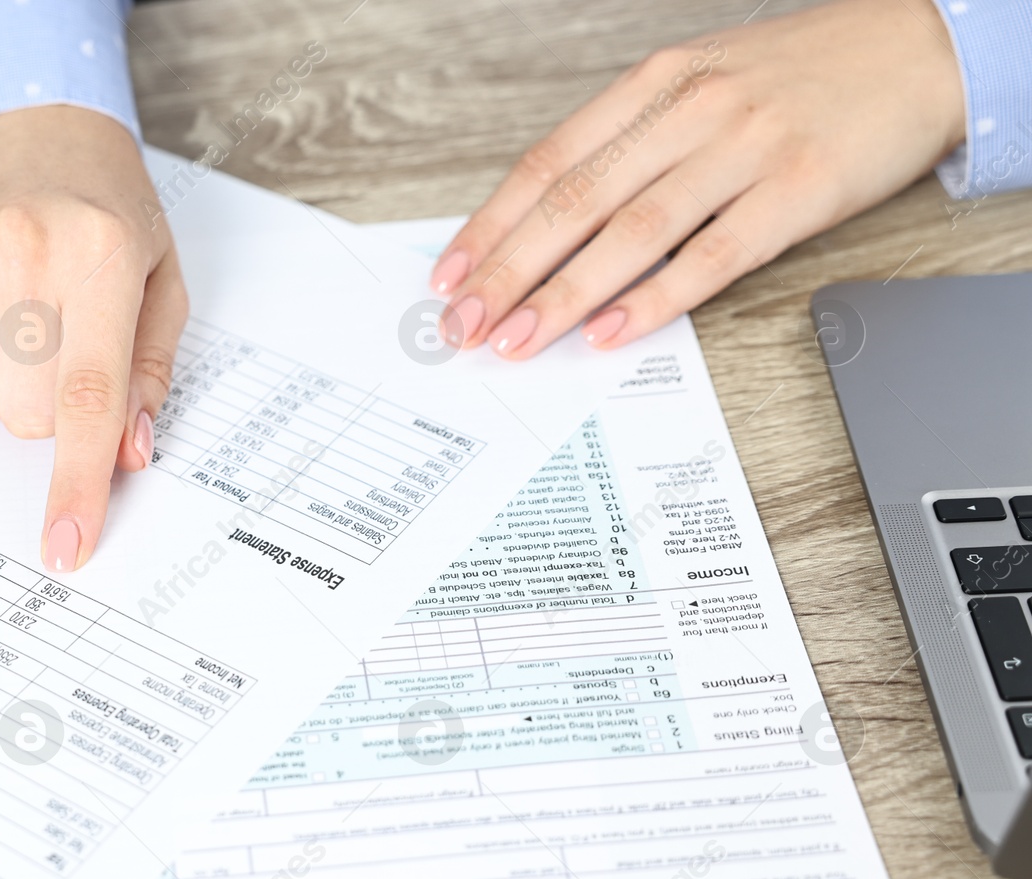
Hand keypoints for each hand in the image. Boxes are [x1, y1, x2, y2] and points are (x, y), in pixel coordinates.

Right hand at [0, 105, 184, 570]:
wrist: (35, 128)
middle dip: (49, 410)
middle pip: (25, 414)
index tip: (66, 545)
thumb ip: (151, 374)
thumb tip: (129, 455)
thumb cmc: (107, 214)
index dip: (76, 482)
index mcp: (103, 255)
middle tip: (61, 349)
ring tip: (20, 324)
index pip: (86, 397)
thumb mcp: (160, 283)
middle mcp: (25, 246)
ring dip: (1, 389)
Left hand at [431, 0, 965, 357]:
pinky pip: (711, 256)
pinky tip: (610, 332)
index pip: (550, 162)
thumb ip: (633, 145)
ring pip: (631, 233)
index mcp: (655, 81)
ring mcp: (744, 149)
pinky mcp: (797, 192)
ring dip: (564, 294)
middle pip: (575, 201)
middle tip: (462, 323)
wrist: (919, 47)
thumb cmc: (798, 76)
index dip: (492, 224)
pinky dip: (654, 299)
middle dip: (507, 270)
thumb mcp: (700, 84)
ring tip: (517, 339)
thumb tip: (554, 227)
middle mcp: (690, 110)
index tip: (450, 274)